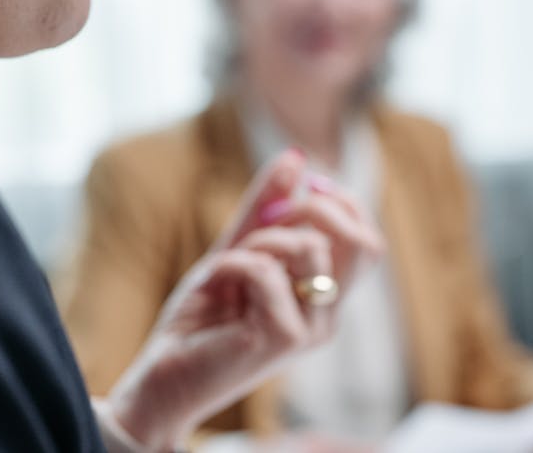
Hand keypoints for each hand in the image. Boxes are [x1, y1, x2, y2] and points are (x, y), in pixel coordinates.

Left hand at [101, 149, 384, 450]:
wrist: (164, 375)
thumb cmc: (202, 318)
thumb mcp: (237, 248)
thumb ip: (266, 207)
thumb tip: (297, 156)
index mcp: (325, 296)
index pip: (368, 240)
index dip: (343, 202)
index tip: (302, 188)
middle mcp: (327, 315)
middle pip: (364, 242)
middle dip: (317, 207)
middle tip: (270, 214)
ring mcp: (310, 329)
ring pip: (310, 247)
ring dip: (261, 238)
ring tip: (229, 262)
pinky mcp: (284, 338)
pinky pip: (266, 270)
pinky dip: (231, 263)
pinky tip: (212, 284)